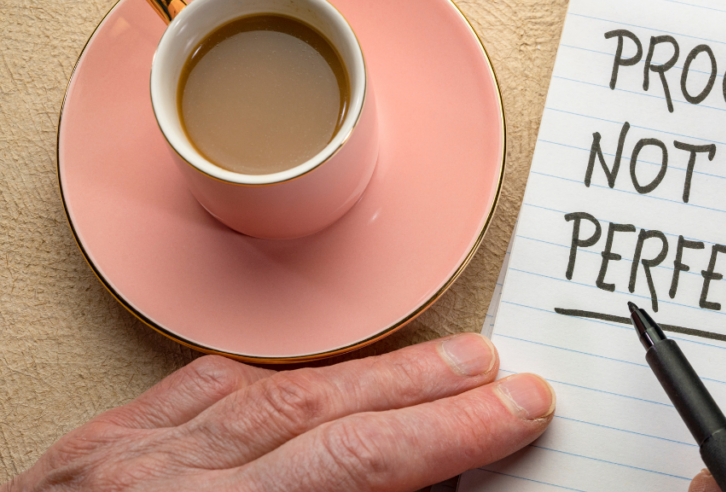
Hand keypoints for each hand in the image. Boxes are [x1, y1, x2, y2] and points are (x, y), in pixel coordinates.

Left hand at [2, 333, 554, 491]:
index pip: (355, 469)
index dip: (446, 436)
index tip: (510, 411)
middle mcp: (159, 486)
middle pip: (318, 416)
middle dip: (421, 390)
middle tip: (495, 373)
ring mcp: (121, 460)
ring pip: (268, 392)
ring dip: (365, 376)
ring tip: (437, 363)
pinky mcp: (97, 448)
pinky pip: (195, 390)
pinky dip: (270, 380)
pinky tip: (315, 377)